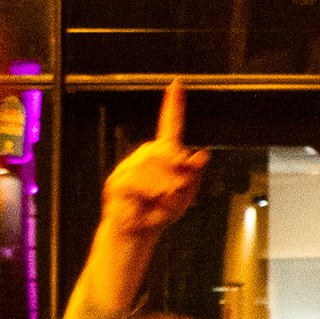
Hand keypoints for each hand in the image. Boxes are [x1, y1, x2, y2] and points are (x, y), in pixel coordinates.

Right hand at [102, 80, 209, 241]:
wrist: (135, 233)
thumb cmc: (160, 213)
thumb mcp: (184, 197)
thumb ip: (193, 176)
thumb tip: (202, 155)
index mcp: (162, 155)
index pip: (169, 126)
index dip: (174, 105)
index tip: (177, 85)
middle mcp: (144, 155)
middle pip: (166, 149)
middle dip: (177, 172)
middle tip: (177, 192)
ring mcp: (129, 167)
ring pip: (152, 166)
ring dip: (164, 187)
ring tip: (163, 201)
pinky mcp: (117, 181)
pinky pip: (137, 181)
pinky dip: (149, 193)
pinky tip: (149, 201)